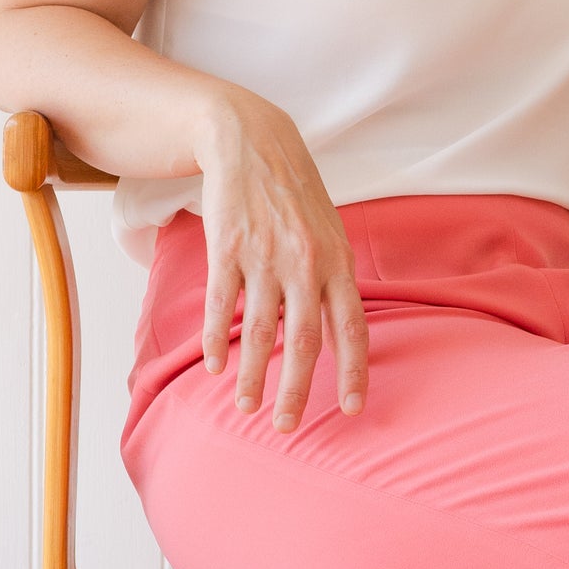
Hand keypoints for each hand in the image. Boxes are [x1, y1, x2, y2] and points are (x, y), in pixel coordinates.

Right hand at [194, 87, 368, 427]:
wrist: (251, 141)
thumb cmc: (295, 195)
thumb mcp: (329, 234)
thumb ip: (334, 284)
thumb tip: (339, 338)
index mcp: (338, 262)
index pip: (351, 328)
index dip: (354, 371)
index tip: (352, 409)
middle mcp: (305, 264)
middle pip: (302, 342)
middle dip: (296, 391)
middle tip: (287, 426)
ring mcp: (264, 257)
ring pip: (259, 332)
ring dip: (251, 376)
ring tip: (246, 405)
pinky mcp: (226, 249)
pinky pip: (223, 305)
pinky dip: (217, 341)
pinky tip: (214, 366)